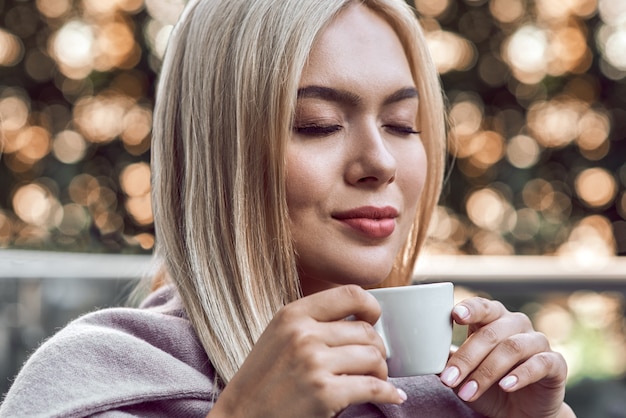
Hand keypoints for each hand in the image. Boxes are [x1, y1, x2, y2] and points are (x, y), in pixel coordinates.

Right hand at [209, 285, 405, 417]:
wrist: (239, 417)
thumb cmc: (262, 381)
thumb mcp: (279, 337)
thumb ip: (313, 323)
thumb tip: (362, 321)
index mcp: (292, 315)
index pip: (349, 294)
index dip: (371, 306)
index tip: (374, 319)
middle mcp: (303, 334)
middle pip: (366, 331)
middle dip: (378, 349)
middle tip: (375, 362)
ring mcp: (314, 363)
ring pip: (373, 358)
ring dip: (381, 372)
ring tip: (376, 380)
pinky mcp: (324, 393)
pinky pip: (373, 387)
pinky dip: (389, 393)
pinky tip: (393, 396)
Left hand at [439, 297, 573, 417]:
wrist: (522, 413)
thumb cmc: (489, 387)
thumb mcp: (464, 373)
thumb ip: (448, 359)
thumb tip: (420, 352)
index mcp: (493, 319)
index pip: (482, 306)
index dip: (470, 308)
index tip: (454, 315)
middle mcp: (516, 324)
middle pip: (491, 333)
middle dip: (466, 358)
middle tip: (448, 380)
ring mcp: (537, 342)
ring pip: (512, 348)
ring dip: (486, 372)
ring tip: (467, 393)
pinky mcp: (555, 363)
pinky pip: (540, 363)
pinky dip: (521, 374)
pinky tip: (506, 386)